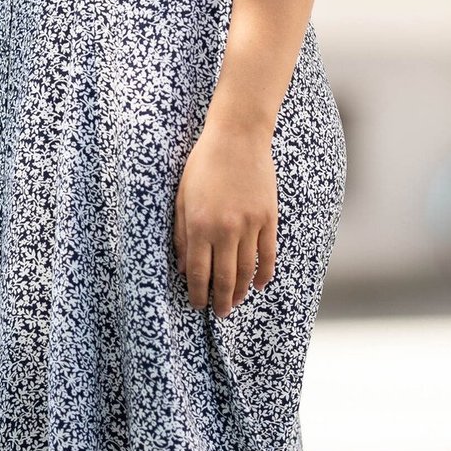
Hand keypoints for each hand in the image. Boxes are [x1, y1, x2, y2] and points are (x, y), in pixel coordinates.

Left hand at [173, 119, 277, 316]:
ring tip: (236, 302)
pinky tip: (260, 285)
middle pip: (224, 278)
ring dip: (241, 291)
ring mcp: (250, 225)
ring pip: (247, 271)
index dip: (198, 294)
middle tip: (220, 313)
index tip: (197, 305)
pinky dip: (265, 274)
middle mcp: (225, 229)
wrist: (237, 137)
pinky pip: (268, 254)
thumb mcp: (182, 197)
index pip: (199, 272)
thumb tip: (183, 268)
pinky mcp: (268, 218)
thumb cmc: (203, 164)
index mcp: (199, 225)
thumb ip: (182, 235)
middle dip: (221, 301)